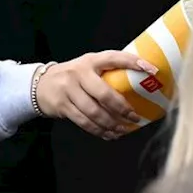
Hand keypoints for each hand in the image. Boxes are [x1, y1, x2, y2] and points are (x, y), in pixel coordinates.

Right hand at [34, 50, 153, 138]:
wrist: (40, 84)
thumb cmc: (73, 76)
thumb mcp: (87, 66)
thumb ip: (106, 72)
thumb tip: (137, 84)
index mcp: (90, 60)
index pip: (114, 58)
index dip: (133, 63)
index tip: (152, 70)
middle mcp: (79, 74)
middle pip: (104, 94)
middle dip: (122, 108)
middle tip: (135, 117)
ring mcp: (69, 90)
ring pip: (95, 113)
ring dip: (112, 124)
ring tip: (123, 129)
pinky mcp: (63, 106)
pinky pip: (85, 122)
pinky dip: (99, 131)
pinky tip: (109, 134)